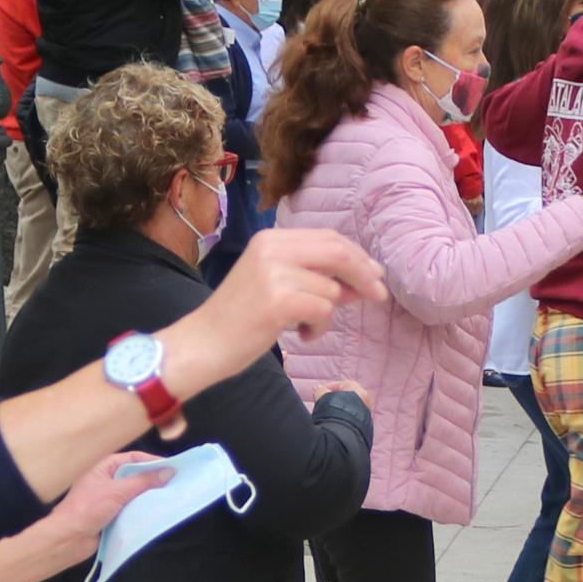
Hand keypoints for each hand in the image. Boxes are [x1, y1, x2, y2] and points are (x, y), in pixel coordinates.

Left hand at [39, 450, 172, 558]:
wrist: (68, 539)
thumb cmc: (87, 509)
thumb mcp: (117, 491)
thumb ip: (143, 481)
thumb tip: (168, 471)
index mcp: (105, 468)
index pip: (134, 459)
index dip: (153, 462)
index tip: (173, 468)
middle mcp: (109, 481)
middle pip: (136, 476)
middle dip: (154, 480)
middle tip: (176, 484)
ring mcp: (111, 499)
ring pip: (136, 495)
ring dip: (150, 497)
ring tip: (171, 499)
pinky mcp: (113, 516)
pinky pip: (132, 510)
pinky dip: (143, 511)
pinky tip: (157, 514)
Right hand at [164, 226, 383, 404]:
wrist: (203, 343)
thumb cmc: (240, 319)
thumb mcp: (278, 287)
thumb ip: (316, 278)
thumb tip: (363, 281)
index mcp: (271, 239)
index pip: (328, 238)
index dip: (357, 256)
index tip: (375, 275)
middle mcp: (272, 248)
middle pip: (338, 252)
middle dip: (364, 274)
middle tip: (379, 295)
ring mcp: (274, 273)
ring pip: (331, 288)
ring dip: (328, 314)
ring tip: (305, 327)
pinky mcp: (278, 300)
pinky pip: (323, 309)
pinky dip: (320, 328)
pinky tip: (301, 336)